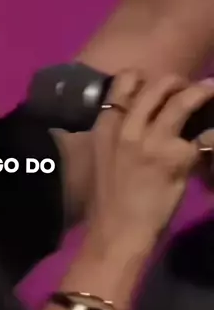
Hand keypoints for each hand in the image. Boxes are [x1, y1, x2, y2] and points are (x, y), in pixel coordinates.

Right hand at [87, 72, 213, 254]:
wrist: (118, 232)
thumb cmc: (110, 201)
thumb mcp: (106, 158)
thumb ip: (122, 135)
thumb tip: (149, 122)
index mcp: (106, 125)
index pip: (125, 80)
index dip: (146, 78)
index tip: (157, 88)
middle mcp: (128, 127)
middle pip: (159, 85)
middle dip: (179, 83)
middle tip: (191, 91)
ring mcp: (153, 140)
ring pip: (182, 100)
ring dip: (202, 92)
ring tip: (210, 92)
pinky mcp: (176, 156)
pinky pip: (202, 136)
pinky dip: (210, 135)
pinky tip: (210, 140)